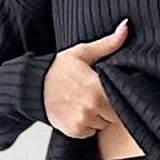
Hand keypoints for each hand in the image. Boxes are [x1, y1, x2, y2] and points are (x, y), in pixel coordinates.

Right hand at [43, 18, 129, 138]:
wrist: (33, 86)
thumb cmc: (58, 69)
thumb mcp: (83, 53)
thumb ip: (108, 44)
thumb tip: (126, 27)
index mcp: (97, 87)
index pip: (122, 100)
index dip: (119, 95)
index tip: (111, 89)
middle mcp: (91, 107)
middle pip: (114, 115)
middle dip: (109, 107)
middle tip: (96, 95)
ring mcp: (82, 121)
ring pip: (103, 124)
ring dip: (98, 116)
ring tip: (85, 102)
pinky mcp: (74, 131)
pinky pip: (90, 132)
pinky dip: (87, 125)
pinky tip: (78, 111)